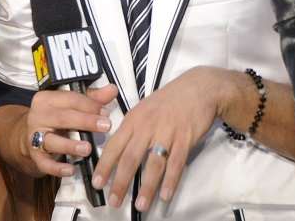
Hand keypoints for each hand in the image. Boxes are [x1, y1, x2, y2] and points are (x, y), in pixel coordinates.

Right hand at [26, 84, 116, 176]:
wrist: (30, 134)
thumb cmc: (56, 117)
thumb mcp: (71, 105)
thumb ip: (92, 98)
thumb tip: (112, 89)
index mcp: (47, 99)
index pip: (70, 99)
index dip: (89, 105)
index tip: (105, 112)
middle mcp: (37, 115)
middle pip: (62, 117)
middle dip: (85, 122)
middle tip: (105, 126)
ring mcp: (34, 136)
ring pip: (51, 140)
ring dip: (70, 145)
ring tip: (87, 148)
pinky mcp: (34, 155)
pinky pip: (44, 163)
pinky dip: (57, 168)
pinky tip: (70, 170)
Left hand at [92, 67, 224, 210]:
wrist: (198, 88)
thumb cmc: (167, 101)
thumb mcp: (142, 109)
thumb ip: (130, 129)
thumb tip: (116, 150)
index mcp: (133, 119)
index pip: (114, 145)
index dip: (104, 166)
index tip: (97, 183)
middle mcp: (147, 126)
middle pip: (130, 157)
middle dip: (120, 181)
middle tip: (113, 201)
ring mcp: (167, 133)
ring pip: (153, 163)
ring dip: (146, 187)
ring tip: (140, 205)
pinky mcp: (185, 138)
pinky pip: (176, 163)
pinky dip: (170, 180)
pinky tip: (165, 195)